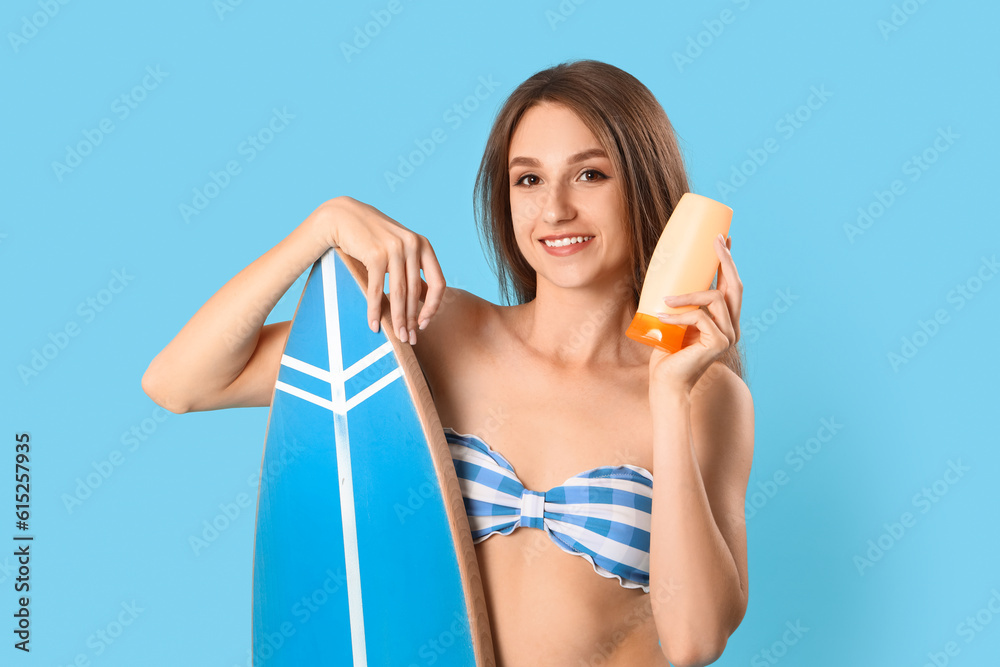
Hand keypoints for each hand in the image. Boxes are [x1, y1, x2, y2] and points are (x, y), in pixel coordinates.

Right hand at [318, 196, 445, 343]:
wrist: (344, 217)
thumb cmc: (373, 237)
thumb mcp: (399, 249)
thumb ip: (413, 269)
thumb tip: (425, 300)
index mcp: (423, 245)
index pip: (438, 283)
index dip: (433, 306)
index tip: (424, 323)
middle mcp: (412, 245)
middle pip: (416, 292)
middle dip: (412, 319)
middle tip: (410, 339)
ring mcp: (394, 249)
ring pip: (398, 294)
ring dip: (397, 319)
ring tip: (397, 337)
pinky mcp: (375, 254)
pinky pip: (377, 290)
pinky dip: (375, 310)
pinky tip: (374, 324)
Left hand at [648, 234, 741, 394]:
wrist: (667, 382)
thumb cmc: (667, 352)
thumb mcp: (675, 320)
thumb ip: (680, 303)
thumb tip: (667, 272)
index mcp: (724, 320)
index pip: (731, 286)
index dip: (728, 261)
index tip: (722, 238)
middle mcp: (731, 327)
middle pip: (735, 286)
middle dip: (726, 260)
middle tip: (714, 241)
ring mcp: (728, 335)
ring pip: (716, 298)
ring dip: (689, 294)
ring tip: (666, 299)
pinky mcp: (719, 343)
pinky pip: (700, 316)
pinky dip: (679, 315)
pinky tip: (662, 318)